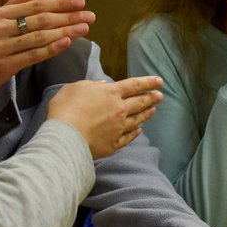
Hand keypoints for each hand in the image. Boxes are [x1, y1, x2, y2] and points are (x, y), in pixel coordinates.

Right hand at [0, 0, 94, 128]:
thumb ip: (13, 5)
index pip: (35, 5)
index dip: (60, 3)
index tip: (80, 2)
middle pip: (41, 19)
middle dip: (69, 16)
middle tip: (90, 16)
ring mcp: (0, 47)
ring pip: (40, 36)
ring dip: (66, 31)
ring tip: (85, 28)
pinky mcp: (3, 66)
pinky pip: (33, 55)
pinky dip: (51, 49)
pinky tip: (67, 42)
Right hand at [47, 76, 163, 157]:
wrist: (65, 137)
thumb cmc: (65, 109)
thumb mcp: (74, 88)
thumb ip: (90, 85)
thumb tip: (102, 84)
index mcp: (110, 93)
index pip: (134, 85)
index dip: (148, 82)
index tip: (159, 81)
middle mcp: (119, 110)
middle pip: (140, 102)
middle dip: (152, 98)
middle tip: (160, 96)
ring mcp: (118, 128)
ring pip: (137, 120)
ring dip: (146, 114)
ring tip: (153, 110)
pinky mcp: (114, 144)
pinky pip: (128, 138)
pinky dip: (135, 133)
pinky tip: (139, 131)